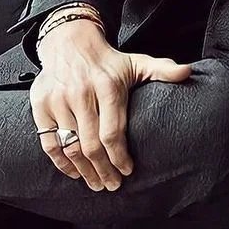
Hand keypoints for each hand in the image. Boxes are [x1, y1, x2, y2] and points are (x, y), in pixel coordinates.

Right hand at [29, 19, 191, 191]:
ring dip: (83, 171)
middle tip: (112, 184)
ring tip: (95, 182)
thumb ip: (162, 70)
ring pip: (70, 147)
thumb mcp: (136, 62)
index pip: (113, 132)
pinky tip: (73, 171)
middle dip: (103, 171)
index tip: (127, 170)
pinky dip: (61, 162)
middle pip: (91, 145)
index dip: (120, 157)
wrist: (70, 43)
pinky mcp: (41, 105)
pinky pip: (49, 143)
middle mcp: (81, 93)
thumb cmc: (107, 62)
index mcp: (107, 85)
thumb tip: (187, 72)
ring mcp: (58, 100)